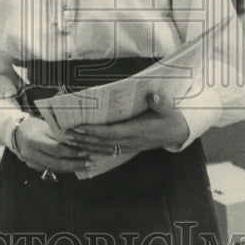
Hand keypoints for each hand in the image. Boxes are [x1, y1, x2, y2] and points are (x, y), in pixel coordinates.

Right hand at [15, 116, 90, 173]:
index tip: (84, 151)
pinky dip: (64, 169)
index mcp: (34, 139)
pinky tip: (75, 166)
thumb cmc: (35, 126)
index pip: (55, 149)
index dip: (71, 151)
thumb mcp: (46, 125)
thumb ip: (60, 134)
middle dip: (75, 164)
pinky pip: (51, 170)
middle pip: (56, 163)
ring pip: (55, 169)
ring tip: (86, 165)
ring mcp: (31, 162)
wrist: (17, 133)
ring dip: (72, 169)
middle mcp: (31, 153)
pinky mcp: (34, 167)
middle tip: (89, 162)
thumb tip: (80, 140)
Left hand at [68, 92, 189, 154]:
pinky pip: (109, 150)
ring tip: (71, 139)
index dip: (94, 131)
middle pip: (103, 142)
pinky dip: (94, 149)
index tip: (79, 126)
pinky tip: (84, 148)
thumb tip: (152, 94)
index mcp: (138, 131)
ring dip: (86, 145)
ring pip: (104, 149)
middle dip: (84, 138)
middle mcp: (131, 141)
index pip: (111, 133)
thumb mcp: (168, 108)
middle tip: (67, 132)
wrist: (178, 132)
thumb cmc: (171, 118)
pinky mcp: (129, 148)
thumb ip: (159, 102)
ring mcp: (129, 146)